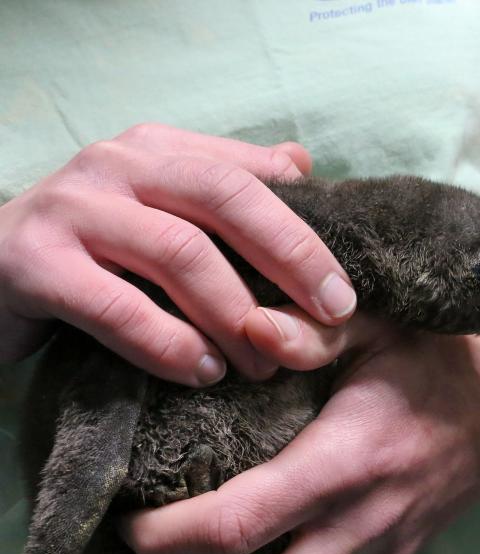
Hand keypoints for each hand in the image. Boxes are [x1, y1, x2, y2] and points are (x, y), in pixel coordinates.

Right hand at [0, 123, 355, 385]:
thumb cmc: (95, 254)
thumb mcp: (163, 213)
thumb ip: (227, 187)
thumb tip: (301, 164)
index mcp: (157, 149)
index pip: (250, 177)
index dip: (306, 235)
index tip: (343, 294)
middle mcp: (116, 164)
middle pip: (225, 198)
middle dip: (290, 261)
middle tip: (330, 321)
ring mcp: (70, 208)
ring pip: (180, 253)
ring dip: (234, 317)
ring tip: (263, 365)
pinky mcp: (30, 262)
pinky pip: (118, 307)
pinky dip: (169, 344)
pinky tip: (201, 373)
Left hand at [121, 327, 479, 553]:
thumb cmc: (437, 358)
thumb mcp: (379, 325)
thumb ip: (311, 331)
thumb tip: (243, 331)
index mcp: (349, 461)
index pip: (238, 526)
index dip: (166, 539)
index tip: (130, 523)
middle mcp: (361, 523)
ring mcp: (377, 551)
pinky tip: (254, 546)